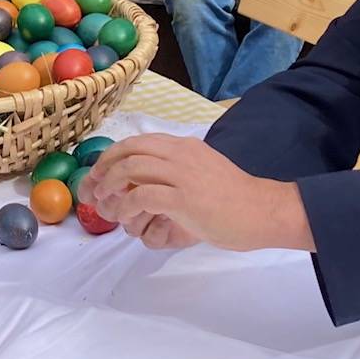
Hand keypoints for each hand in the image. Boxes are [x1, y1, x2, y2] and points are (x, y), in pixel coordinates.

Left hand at [80, 135, 314, 252]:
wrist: (263, 211)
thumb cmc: (235, 198)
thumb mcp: (203, 171)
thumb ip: (176, 171)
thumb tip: (145, 182)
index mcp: (184, 146)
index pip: (138, 142)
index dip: (113, 156)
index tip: (101, 172)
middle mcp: (180, 154)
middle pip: (128, 151)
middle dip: (104, 168)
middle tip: (96, 187)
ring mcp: (182, 175)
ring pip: (130, 170)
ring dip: (110, 187)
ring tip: (106, 204)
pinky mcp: (183, 199)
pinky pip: (141, 196)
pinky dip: (125, 206)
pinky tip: (124, 217)